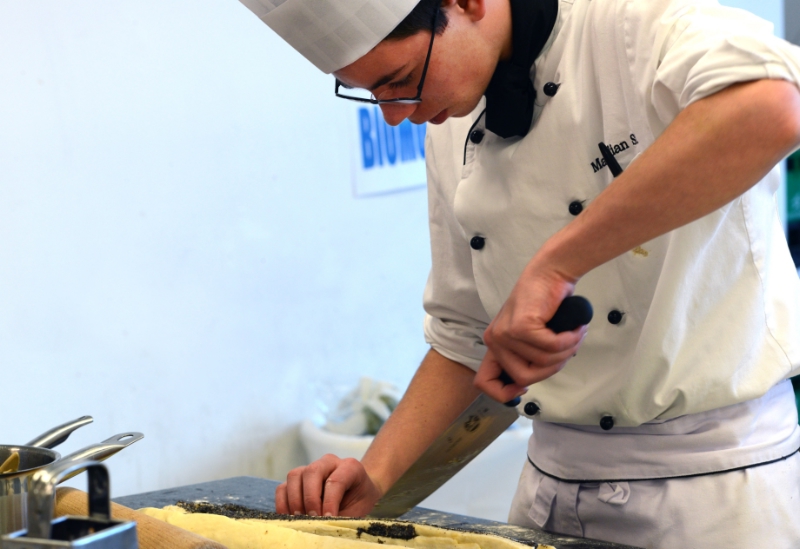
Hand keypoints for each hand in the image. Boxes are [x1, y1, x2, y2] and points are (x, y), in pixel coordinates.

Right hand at [275, 454, 382, 516]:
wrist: (357, 491)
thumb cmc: (358, 501)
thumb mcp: (358, 509)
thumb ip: (344, 516)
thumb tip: (325, 526)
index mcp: (350, 467)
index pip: (336, 480)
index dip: (330, 502)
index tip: (328, 519)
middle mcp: (329, 462)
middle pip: (312, 472)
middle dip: (310, 498)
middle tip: (313, 518)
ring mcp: (310, 467)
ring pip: (294, 476)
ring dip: (295, 501)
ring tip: (301, 519)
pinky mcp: (297, 478)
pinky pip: (282, 487)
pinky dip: (283, 503)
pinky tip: (291, 518)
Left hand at [475, 265, 586, 401]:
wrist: (550, 273)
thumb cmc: (546, 305)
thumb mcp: (530, 337)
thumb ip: (526, 358)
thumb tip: (525, 385)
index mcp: (494, 346)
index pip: (484, 383)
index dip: (505, 393)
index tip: (526, 387)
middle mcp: (494, 340)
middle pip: (524, 378)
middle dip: (552, 369)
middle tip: (566, 351)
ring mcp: (506, 333)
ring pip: (543, 363)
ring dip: (566, 352)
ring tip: (574, 335)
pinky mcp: (521, 326)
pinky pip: (552, 347)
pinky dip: (570, 340)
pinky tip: (575, 329)